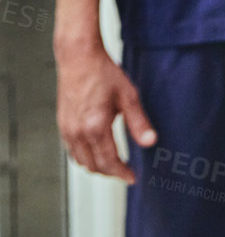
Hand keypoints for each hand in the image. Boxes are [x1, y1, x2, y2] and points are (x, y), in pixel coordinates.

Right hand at [55, 38, 155, 183]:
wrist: (78, 59)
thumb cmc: (103, 73)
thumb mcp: (128, 96)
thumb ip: (139, 122)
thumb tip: (150, 142)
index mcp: (95, 127)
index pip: (109, 161)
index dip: (122, 172)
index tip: (132, 178)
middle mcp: (77, 132)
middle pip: (93, 165)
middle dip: (110, 172)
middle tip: (125, 173)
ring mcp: (66, 129)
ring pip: (80, 161)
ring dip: (96, 166)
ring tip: (114, 165)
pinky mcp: (62, 125)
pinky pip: (72, 150)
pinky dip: (85, 157)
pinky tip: (97, 152)